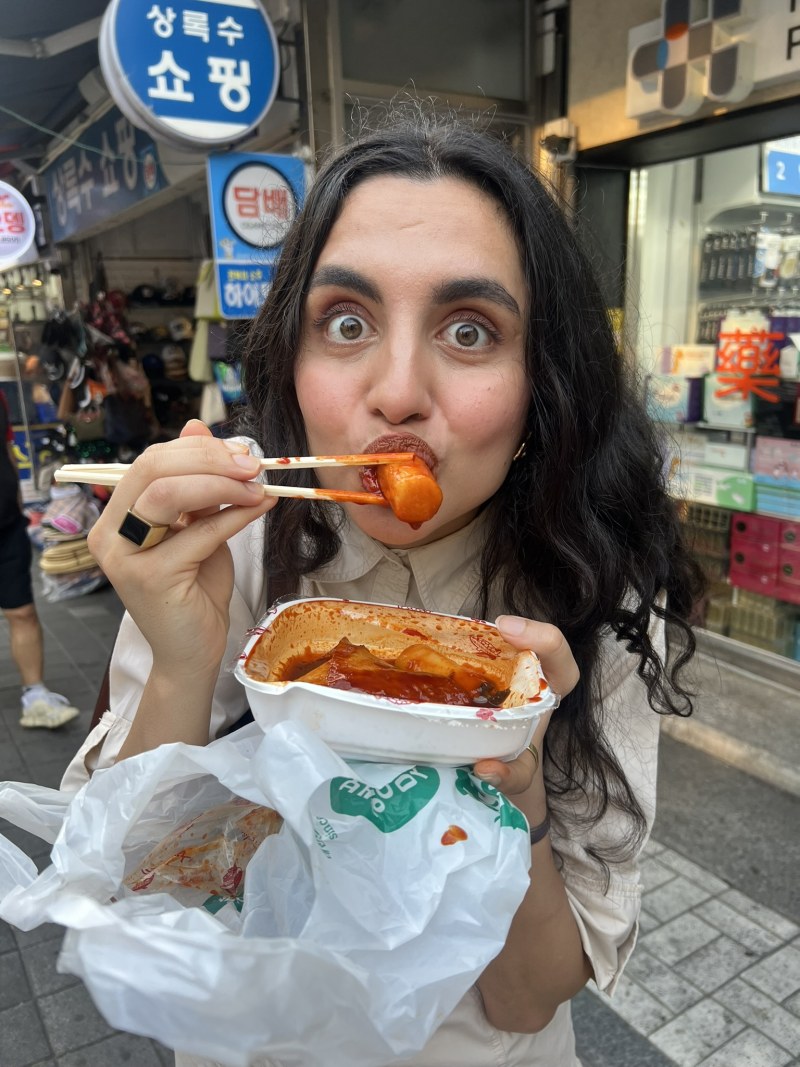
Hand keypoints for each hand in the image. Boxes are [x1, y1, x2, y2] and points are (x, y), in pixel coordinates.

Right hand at [87, 420, 274, 681]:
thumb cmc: (196, 589)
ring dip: (220, 484)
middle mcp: (109, 533)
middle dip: (209, 459)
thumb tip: (197, 424)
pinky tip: (259, 509)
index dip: (198, 449)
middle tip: (253, 465)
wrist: (192, 651)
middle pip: (153, 469)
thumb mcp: (198, 525)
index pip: (150, 461)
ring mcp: (124, 556)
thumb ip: (197, 482)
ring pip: (167, 494)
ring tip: (257, 487)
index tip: (242, 453)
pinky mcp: (148, 578)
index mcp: (116, 515)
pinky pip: (197, 533)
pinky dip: (233, 517)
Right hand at [472, 616, 578, 796]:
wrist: (502, 767)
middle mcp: (531, 676)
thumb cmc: (516, 765)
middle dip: (523, 628)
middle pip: (538, 640)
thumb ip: (510, 776)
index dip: (546, 642)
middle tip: (498, 626)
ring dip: (488, 632)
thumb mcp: (519, 777)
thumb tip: (485, 768)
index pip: (562, 664)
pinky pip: (480, 648)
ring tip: (461, 629)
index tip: (513, 636)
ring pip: (507, 639)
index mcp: (548, 696)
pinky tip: (443, 640)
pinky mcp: (484, 669)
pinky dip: (464, 641)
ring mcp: (506, 669)